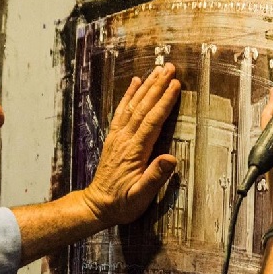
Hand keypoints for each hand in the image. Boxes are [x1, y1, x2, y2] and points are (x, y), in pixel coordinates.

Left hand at [82, 63, 180, 227]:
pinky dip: (128, 95)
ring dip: (145, 86)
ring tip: (157, 70)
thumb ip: (155, 177)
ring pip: (133, 105)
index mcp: (134, 151)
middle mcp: (124, 140)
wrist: (97, 206)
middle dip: (157, 86)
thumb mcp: (140, 196)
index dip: (164, 101)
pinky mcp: (113, 139)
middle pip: (143, 107)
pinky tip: (135, 83)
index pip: (152, 120)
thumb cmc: (121, 204)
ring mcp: (117, 137)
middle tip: (169, 68)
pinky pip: (121, 112)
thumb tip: (171, 158)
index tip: (175, 85)